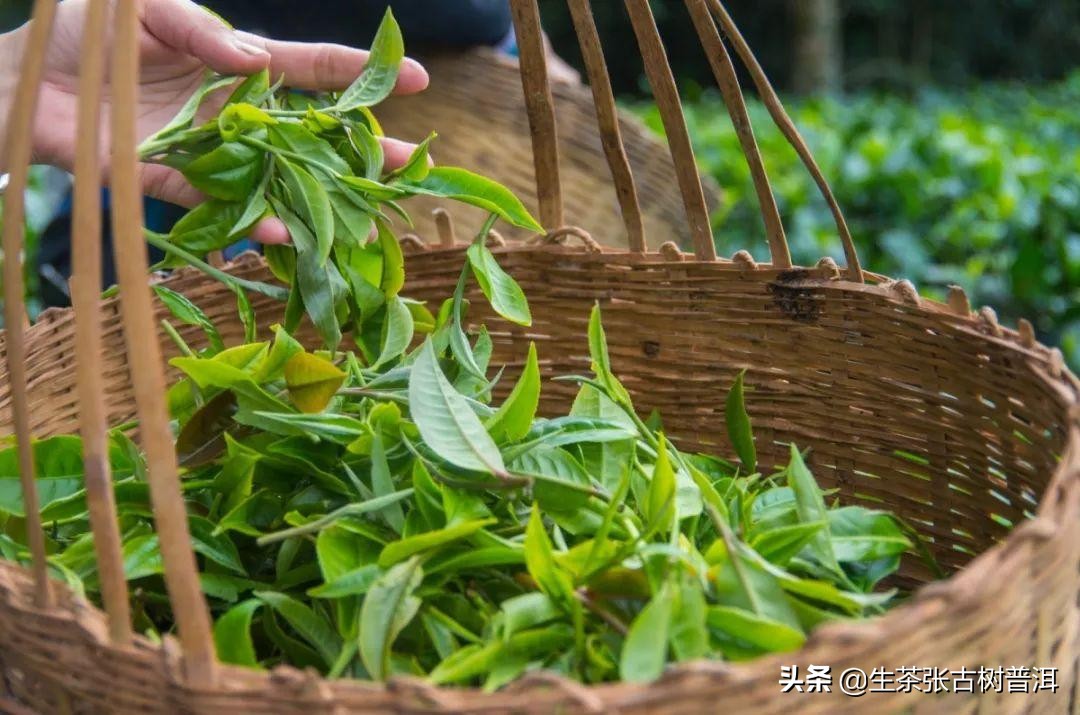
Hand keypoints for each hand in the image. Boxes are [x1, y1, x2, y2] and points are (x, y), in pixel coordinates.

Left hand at [0, 0, 428, 242]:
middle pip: (309, 132)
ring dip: (320, 196)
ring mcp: (209, 151)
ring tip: (365, 216)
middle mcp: (234, 112)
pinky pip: (221, 203)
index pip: (310, 67)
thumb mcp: (148, 9)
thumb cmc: (91, 32)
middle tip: (409, 164)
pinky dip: (251, 219)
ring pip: (277, 176)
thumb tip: (255, 59)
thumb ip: (202, 30)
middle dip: (360, 147)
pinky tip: (286, 233)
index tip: (415, 78)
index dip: (360, 71)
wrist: (27, 77)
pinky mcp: (172, 181)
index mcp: (236, 62)